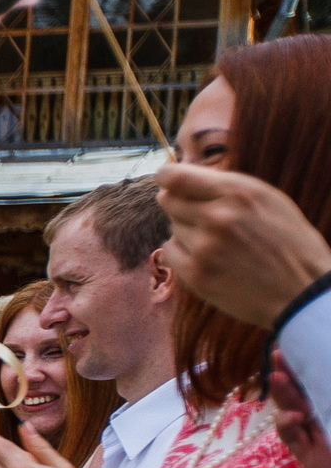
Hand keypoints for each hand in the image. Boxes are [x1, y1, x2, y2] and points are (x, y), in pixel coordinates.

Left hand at [155, 165, 330, 328]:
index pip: (176, 176)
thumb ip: (227, 187)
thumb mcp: (269, 200)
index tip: (166, 181)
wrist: (302, 291)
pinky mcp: (196, 274)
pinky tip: (206, 257)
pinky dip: (182, 252)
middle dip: (181, 205)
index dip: (166, 176)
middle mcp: (218, 216)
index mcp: (239, 192)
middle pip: (169, 201)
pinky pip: (170, 252)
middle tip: (205, 218)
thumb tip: (180, 180)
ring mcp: (204, 247)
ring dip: (187, 231)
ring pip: (173, 227)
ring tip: (218, 242)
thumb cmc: (290, 243)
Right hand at [267, 354, 330, 467]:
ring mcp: (306, 433)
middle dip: (285, 372)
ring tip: (277, 378)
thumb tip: (306, 403)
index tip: (289, 346)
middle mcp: (313, 415)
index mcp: (323, 404)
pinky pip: (290, 435)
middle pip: (294, 391)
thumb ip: (327, 395)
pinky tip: (296, 416)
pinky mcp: (303, 452)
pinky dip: (289, 424)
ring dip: (282, 394)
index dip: (298, 365)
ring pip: (288, 409)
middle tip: (278, 355)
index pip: (310, 382)